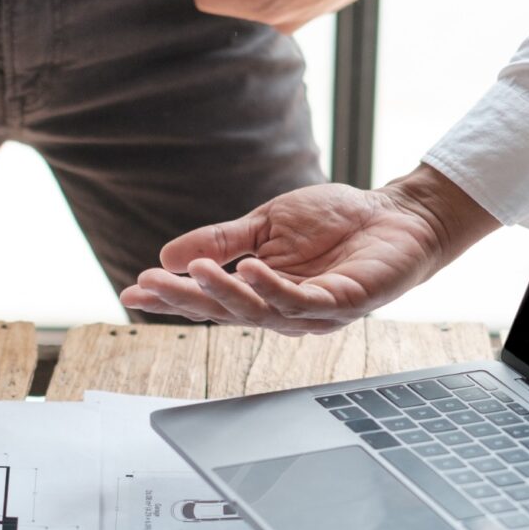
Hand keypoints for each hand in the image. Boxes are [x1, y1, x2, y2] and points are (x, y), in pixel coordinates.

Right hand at [120, 166, 498, 332]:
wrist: (395, 216)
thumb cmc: (335, 223)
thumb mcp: (266, 225)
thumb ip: (223, 240)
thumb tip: (169, 256)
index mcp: (262, 294)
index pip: (209, 300)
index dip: (172, 298)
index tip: (133, 293)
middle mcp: (283, 311)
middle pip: (227, 313)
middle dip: (186, 300)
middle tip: (149, 286)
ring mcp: (314, 313)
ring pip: (260, 311)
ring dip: (225, 293)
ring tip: (194, 271)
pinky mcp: (345, 303)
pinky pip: (304, 302)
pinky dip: (275, 288)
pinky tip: (251, 268)